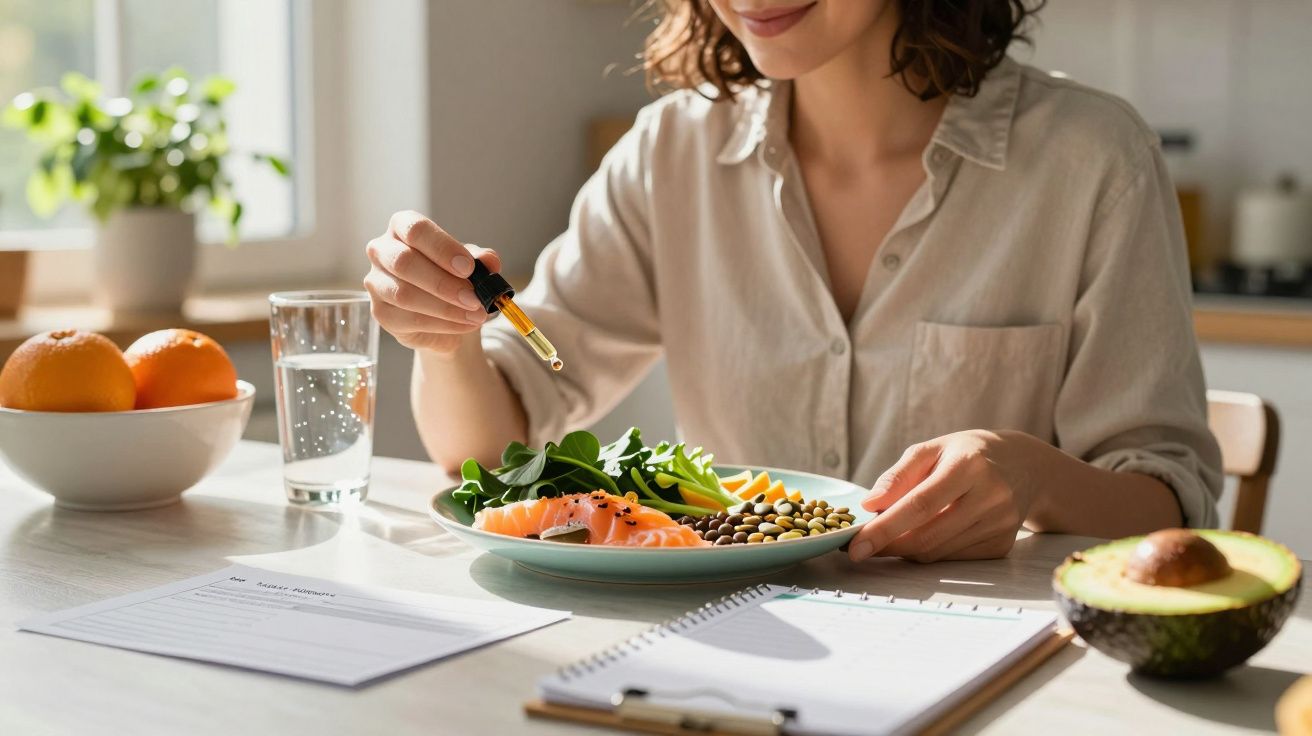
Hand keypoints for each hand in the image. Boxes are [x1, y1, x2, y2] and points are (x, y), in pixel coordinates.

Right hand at [363, 211, 501, 352]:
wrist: (445, 314)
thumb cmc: (453, 277)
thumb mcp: (471, 264)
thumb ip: (480, 259)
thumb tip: (490, 261)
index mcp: (402, 227)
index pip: (416, 229)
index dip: (442, 248)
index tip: (468, 267)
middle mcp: (382, 251)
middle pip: (404, 262)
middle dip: (443, 283)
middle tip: (474, 298)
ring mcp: (376, 282)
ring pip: (404, 295)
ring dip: (445, 308)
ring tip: (475, 314)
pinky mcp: (380, 312)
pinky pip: (409, 319)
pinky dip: (442, 324)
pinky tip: (464, 324)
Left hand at [848, 430, 1045, 563]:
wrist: (1024, 466)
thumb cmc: (966, 454)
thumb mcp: (930, 449)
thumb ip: (898, 476)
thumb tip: (869, 505)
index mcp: (969, 466)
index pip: (920, 505)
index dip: (885, 529)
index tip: (856, 545)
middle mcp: (990, 496)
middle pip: (928, 535)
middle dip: (888, 546)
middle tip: (860, 547)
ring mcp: (1000, 524)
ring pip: (938, 552)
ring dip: (905, 550)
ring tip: (890, 535)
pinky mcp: (1002, 545)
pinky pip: (952, 558)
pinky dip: (929, 552)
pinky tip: (922, 536)